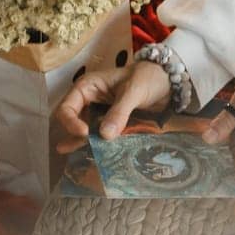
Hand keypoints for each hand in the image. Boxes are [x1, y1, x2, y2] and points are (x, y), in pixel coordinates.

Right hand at [53, 60, 170, 152]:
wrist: (167, 82)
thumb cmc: (148, 77)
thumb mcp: (134, 91)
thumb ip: (120, 111)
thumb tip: (104, 135)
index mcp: (87, 87)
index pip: (67, 107)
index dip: (71, 122)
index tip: (85, 134)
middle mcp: (88, 101)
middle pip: (71, 122)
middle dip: (75, 135)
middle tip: (85, 147)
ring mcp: (97, 114)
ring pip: (83, 132)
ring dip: (84, 144)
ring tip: (84, 156)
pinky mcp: (108, 124)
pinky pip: (98, 136)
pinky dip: (97, 145)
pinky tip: (95, 156)